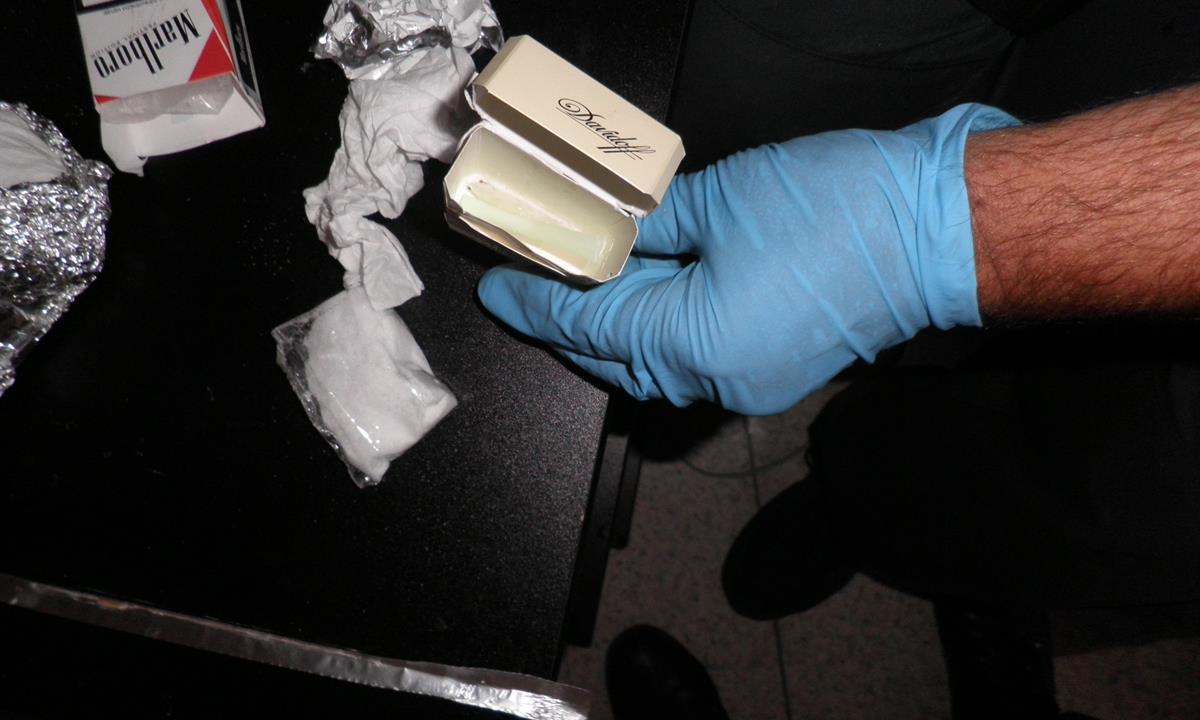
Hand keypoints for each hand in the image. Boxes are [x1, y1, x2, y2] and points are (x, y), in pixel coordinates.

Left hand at [477, 104, 1016, 414]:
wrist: (939, 229)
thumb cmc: (848, 210)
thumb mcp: (723, 198)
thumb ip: (650, 222)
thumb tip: (607, 227)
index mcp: (698, 341)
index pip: (590, 321)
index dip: (536, 299)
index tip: (498, 286)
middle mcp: (720, 379)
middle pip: (615, 355)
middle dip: (566, 320)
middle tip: (530, 283)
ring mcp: (751, 382)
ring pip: (653, 363)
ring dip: (611, 328)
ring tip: (581, 287)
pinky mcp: (775, 369)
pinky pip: (692, 359)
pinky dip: (657, 332)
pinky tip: (645, 299)